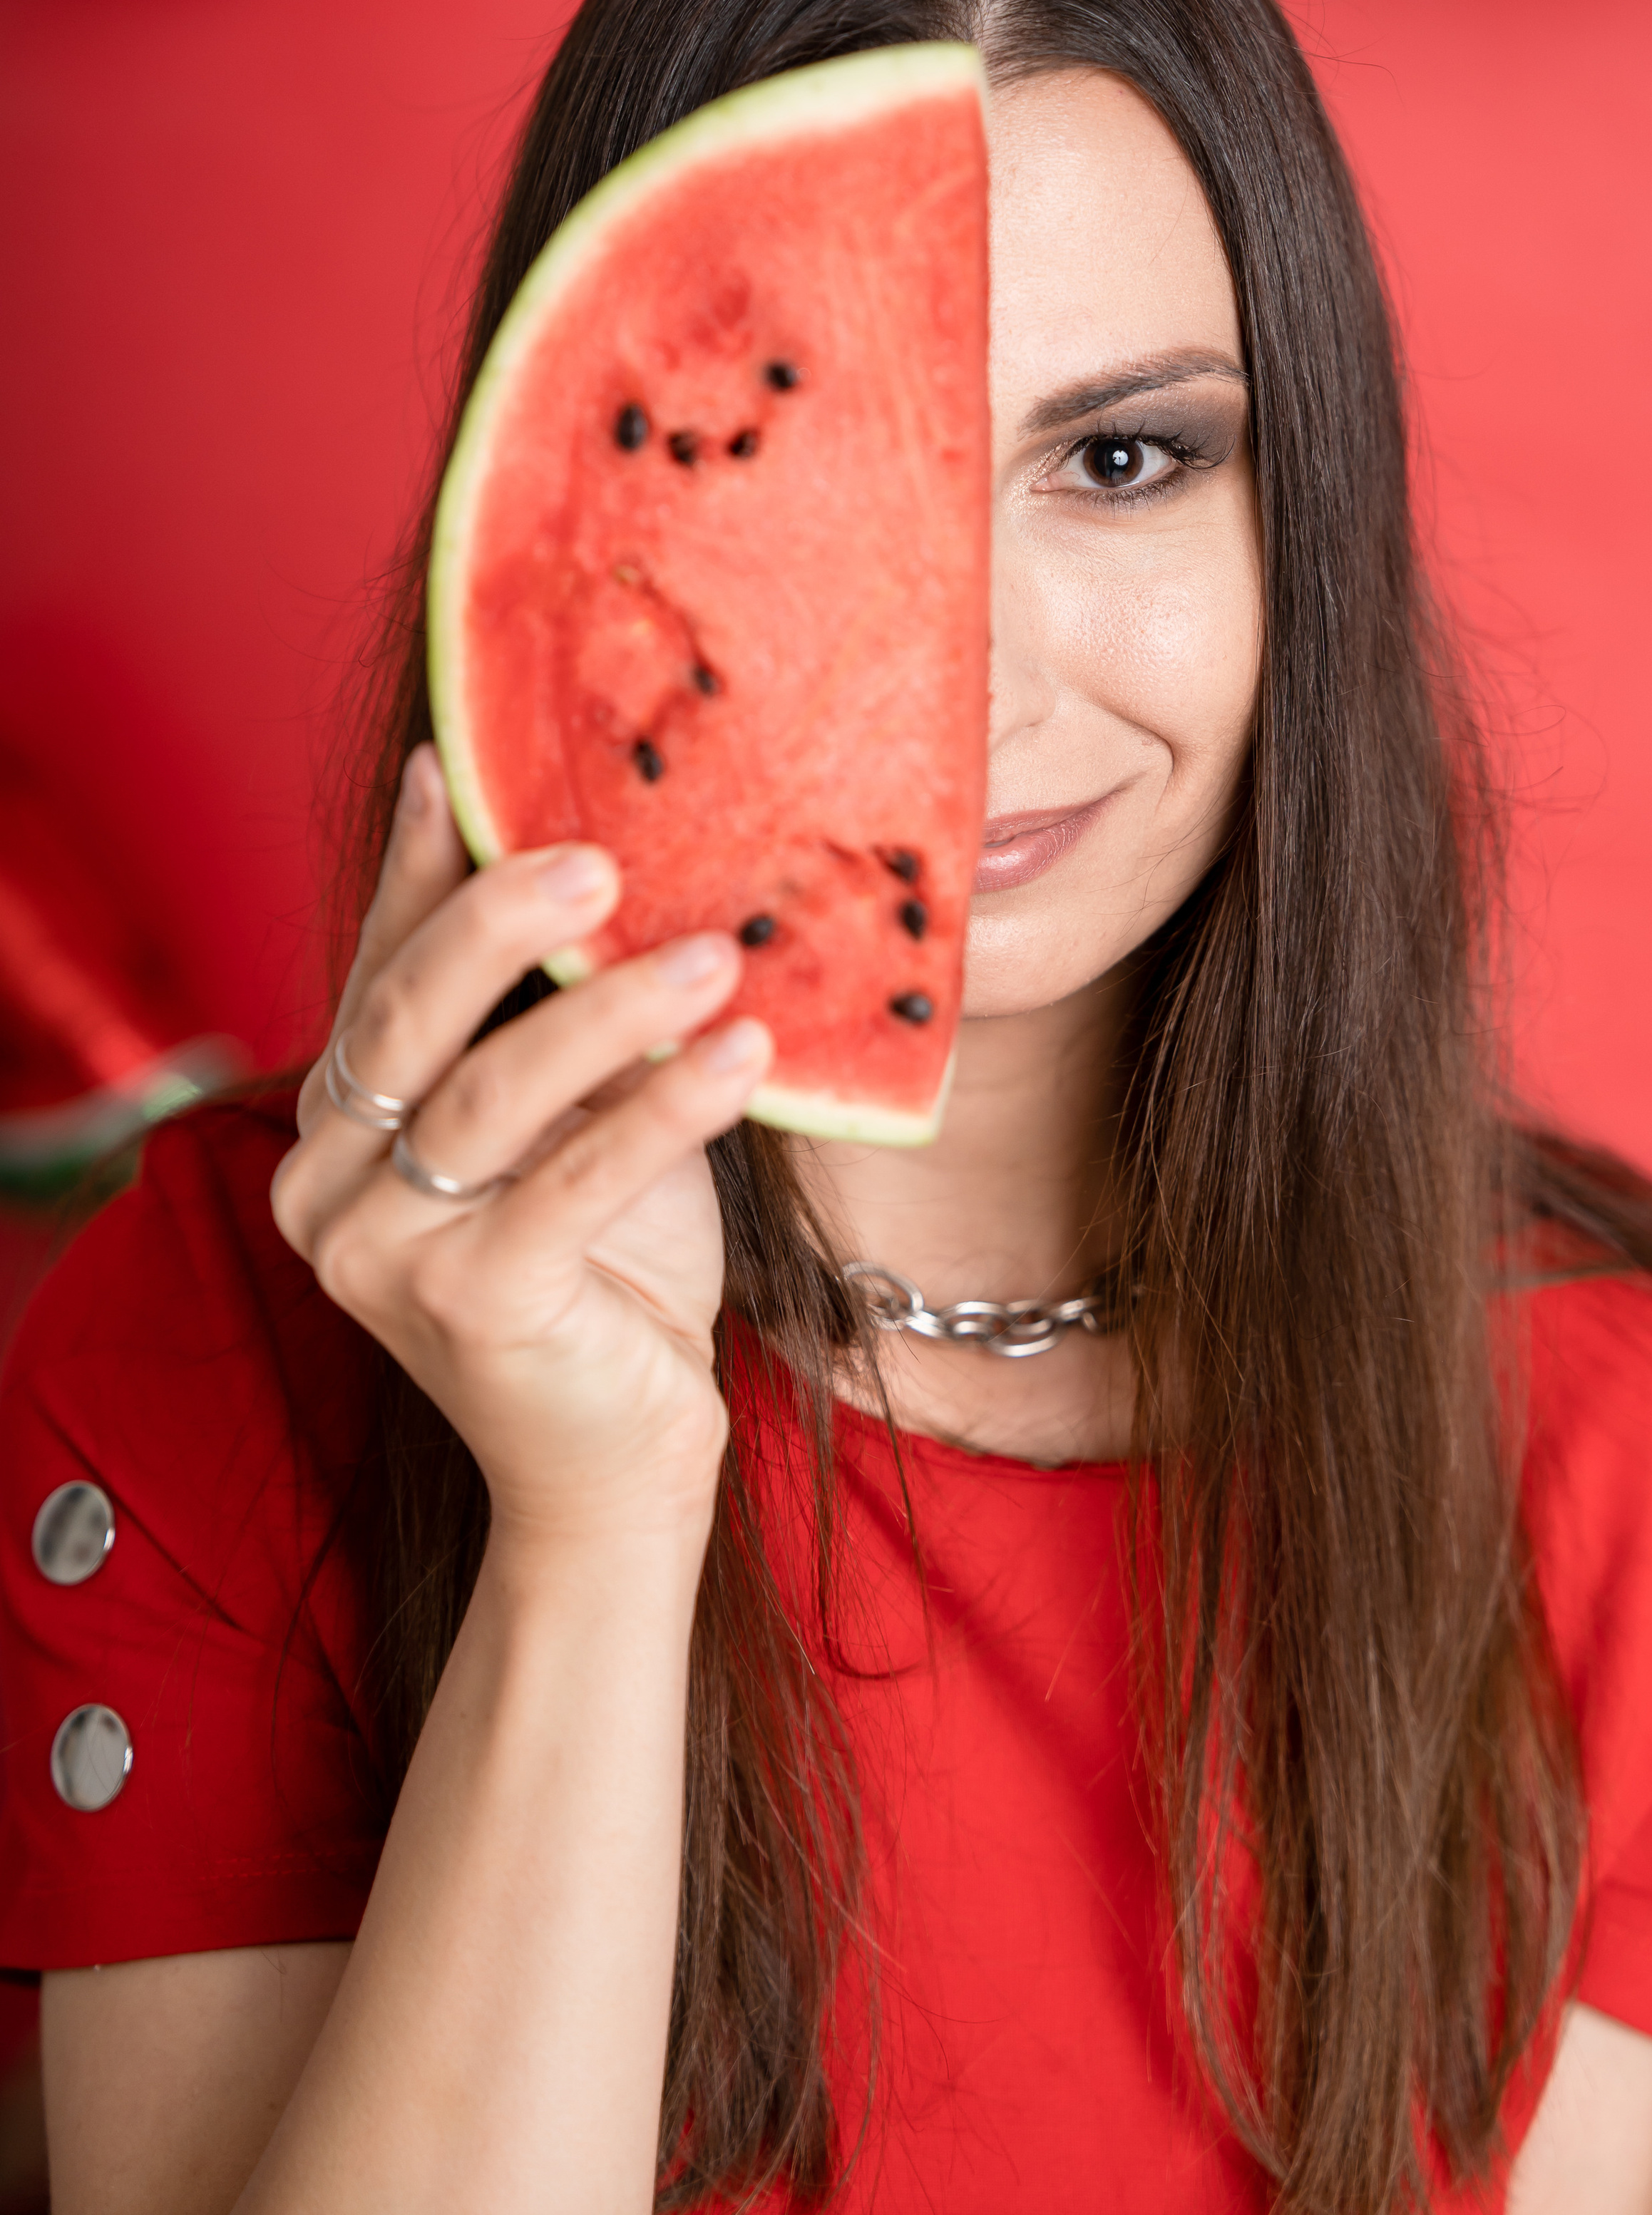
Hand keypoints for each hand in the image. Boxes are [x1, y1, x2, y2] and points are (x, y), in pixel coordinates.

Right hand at [272, 745, 772, 1555]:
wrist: (617, 1464)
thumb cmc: (609, 1272)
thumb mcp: (574, 1121)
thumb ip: (557, 1019)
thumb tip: (616, 861)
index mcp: (337, 1125)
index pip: (381, 971)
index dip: (421, 871)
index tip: (457, 765)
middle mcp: (327, 1184)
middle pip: (413, 1017)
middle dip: (503, 919)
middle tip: (599, 854)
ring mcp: (382, 1255)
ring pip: (493, 1094)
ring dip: (611, 1012)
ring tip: (714, 954)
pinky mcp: (469, 1309)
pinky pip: (570, 1183)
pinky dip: (661, 1113)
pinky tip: (745, 1055)